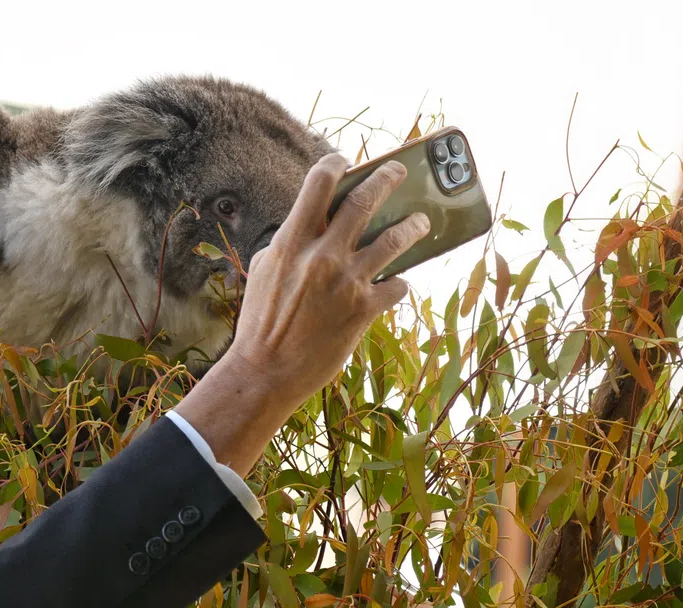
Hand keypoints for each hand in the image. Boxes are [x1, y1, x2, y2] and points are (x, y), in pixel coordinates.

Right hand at [225, 153, 429, 412]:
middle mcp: (322, 255)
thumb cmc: (260, 322)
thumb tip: (316, 227)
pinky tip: (396, 284)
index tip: (346, 161)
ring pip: (395, 238)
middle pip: (365, 200)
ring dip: (414, 226)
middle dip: (388, 178)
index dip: (336, 164)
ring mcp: (347, 281)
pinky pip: (397, 286)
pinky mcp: (365, 309)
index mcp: (291, 242)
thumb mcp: (266, 272)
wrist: (266, 371)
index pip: (318, 184)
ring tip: (421, 222)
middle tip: (398, 173)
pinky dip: (399, 283)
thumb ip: (290, 244)